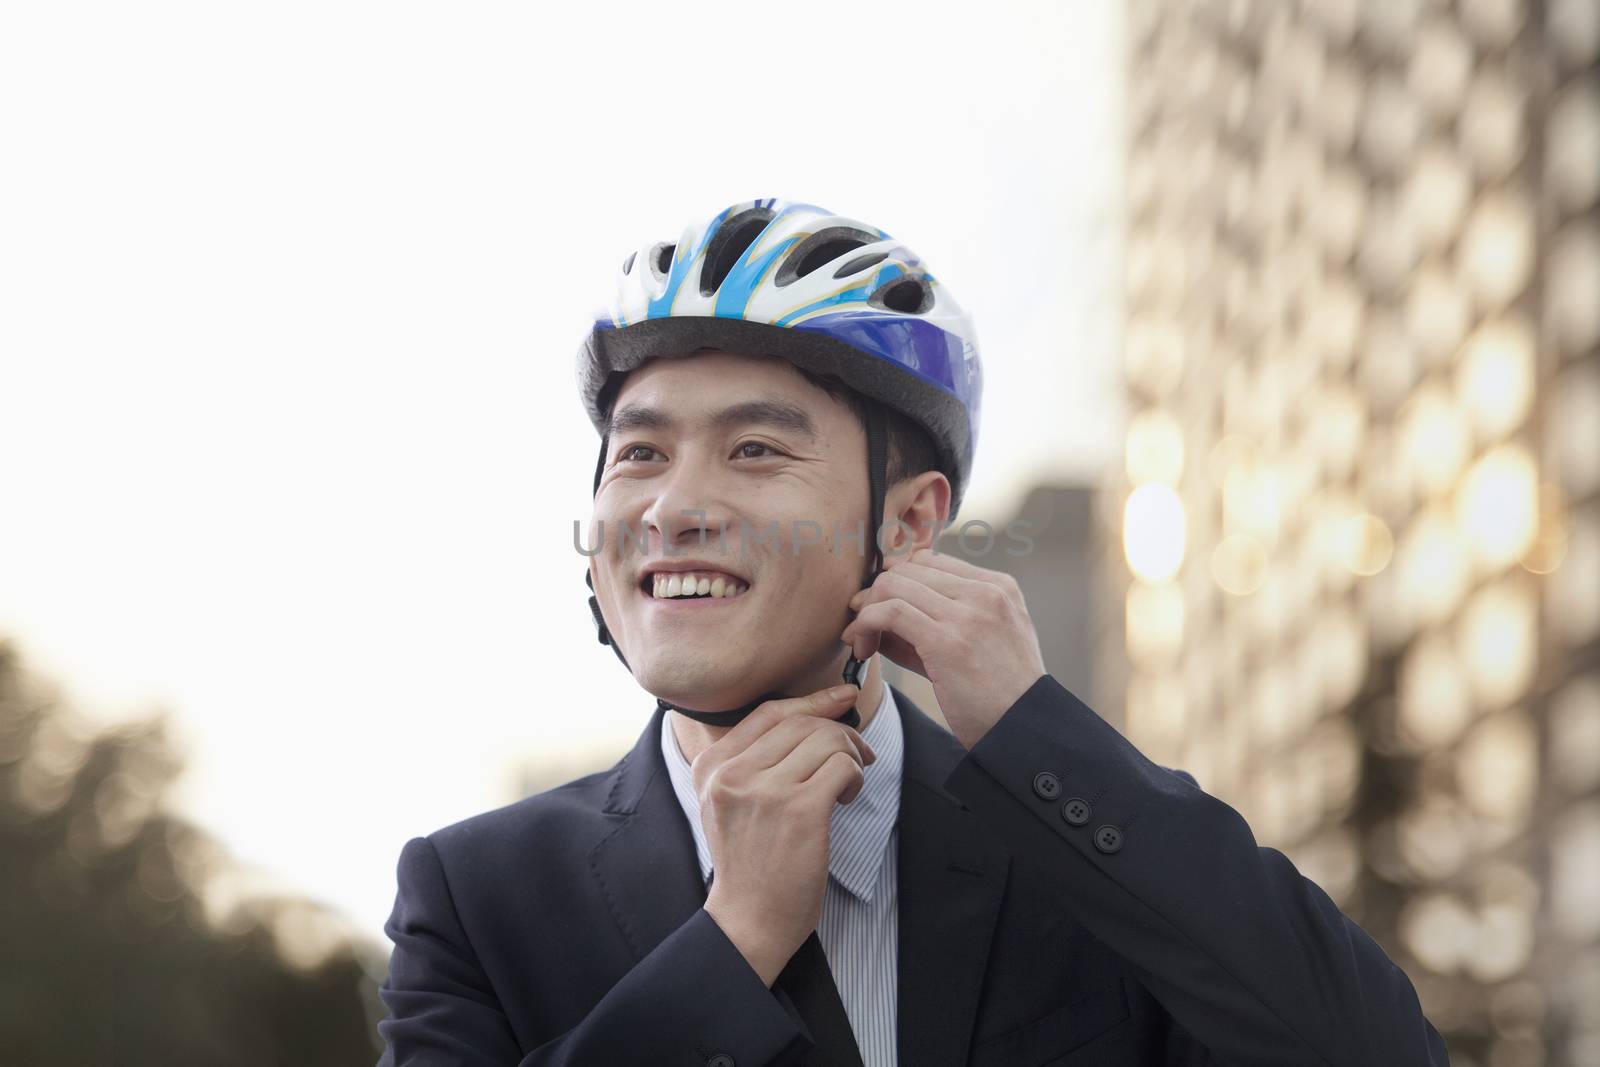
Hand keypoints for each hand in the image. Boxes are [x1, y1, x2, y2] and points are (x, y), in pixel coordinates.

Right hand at [697, 685, 876, 986]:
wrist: (749, 919)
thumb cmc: (750, 861)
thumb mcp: (728, 802)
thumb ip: (751, 760)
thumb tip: (812, 714)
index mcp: (711, 766)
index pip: (769, 712)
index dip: (812, 700)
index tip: (841, 697)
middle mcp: (731, 773)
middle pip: (802, 723)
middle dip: (840, 732)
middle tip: (859, 755)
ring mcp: (764, 791)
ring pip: (827, 740)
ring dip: (851, 756)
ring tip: (848, 782)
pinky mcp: (799, 811)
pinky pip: (842, 766)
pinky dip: (855, 776)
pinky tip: (846, 798)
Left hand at [841, 547, 1046, 750]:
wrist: (1024, 730)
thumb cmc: (1000, 696)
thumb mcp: (982, 644)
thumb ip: (939, 624)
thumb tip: (881, 617)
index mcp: (999, 587)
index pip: (930, 561)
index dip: (897, 581)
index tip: (879, 607)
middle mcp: (986, 592)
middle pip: (907, 569)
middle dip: (876, 593)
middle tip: (861, 625)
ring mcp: (968, 614)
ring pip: (894, 584)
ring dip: (865, 611)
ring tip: (860, 641)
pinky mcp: (948, 642)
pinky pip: (890, 612)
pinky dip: (866, 624)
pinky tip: (862, 648)